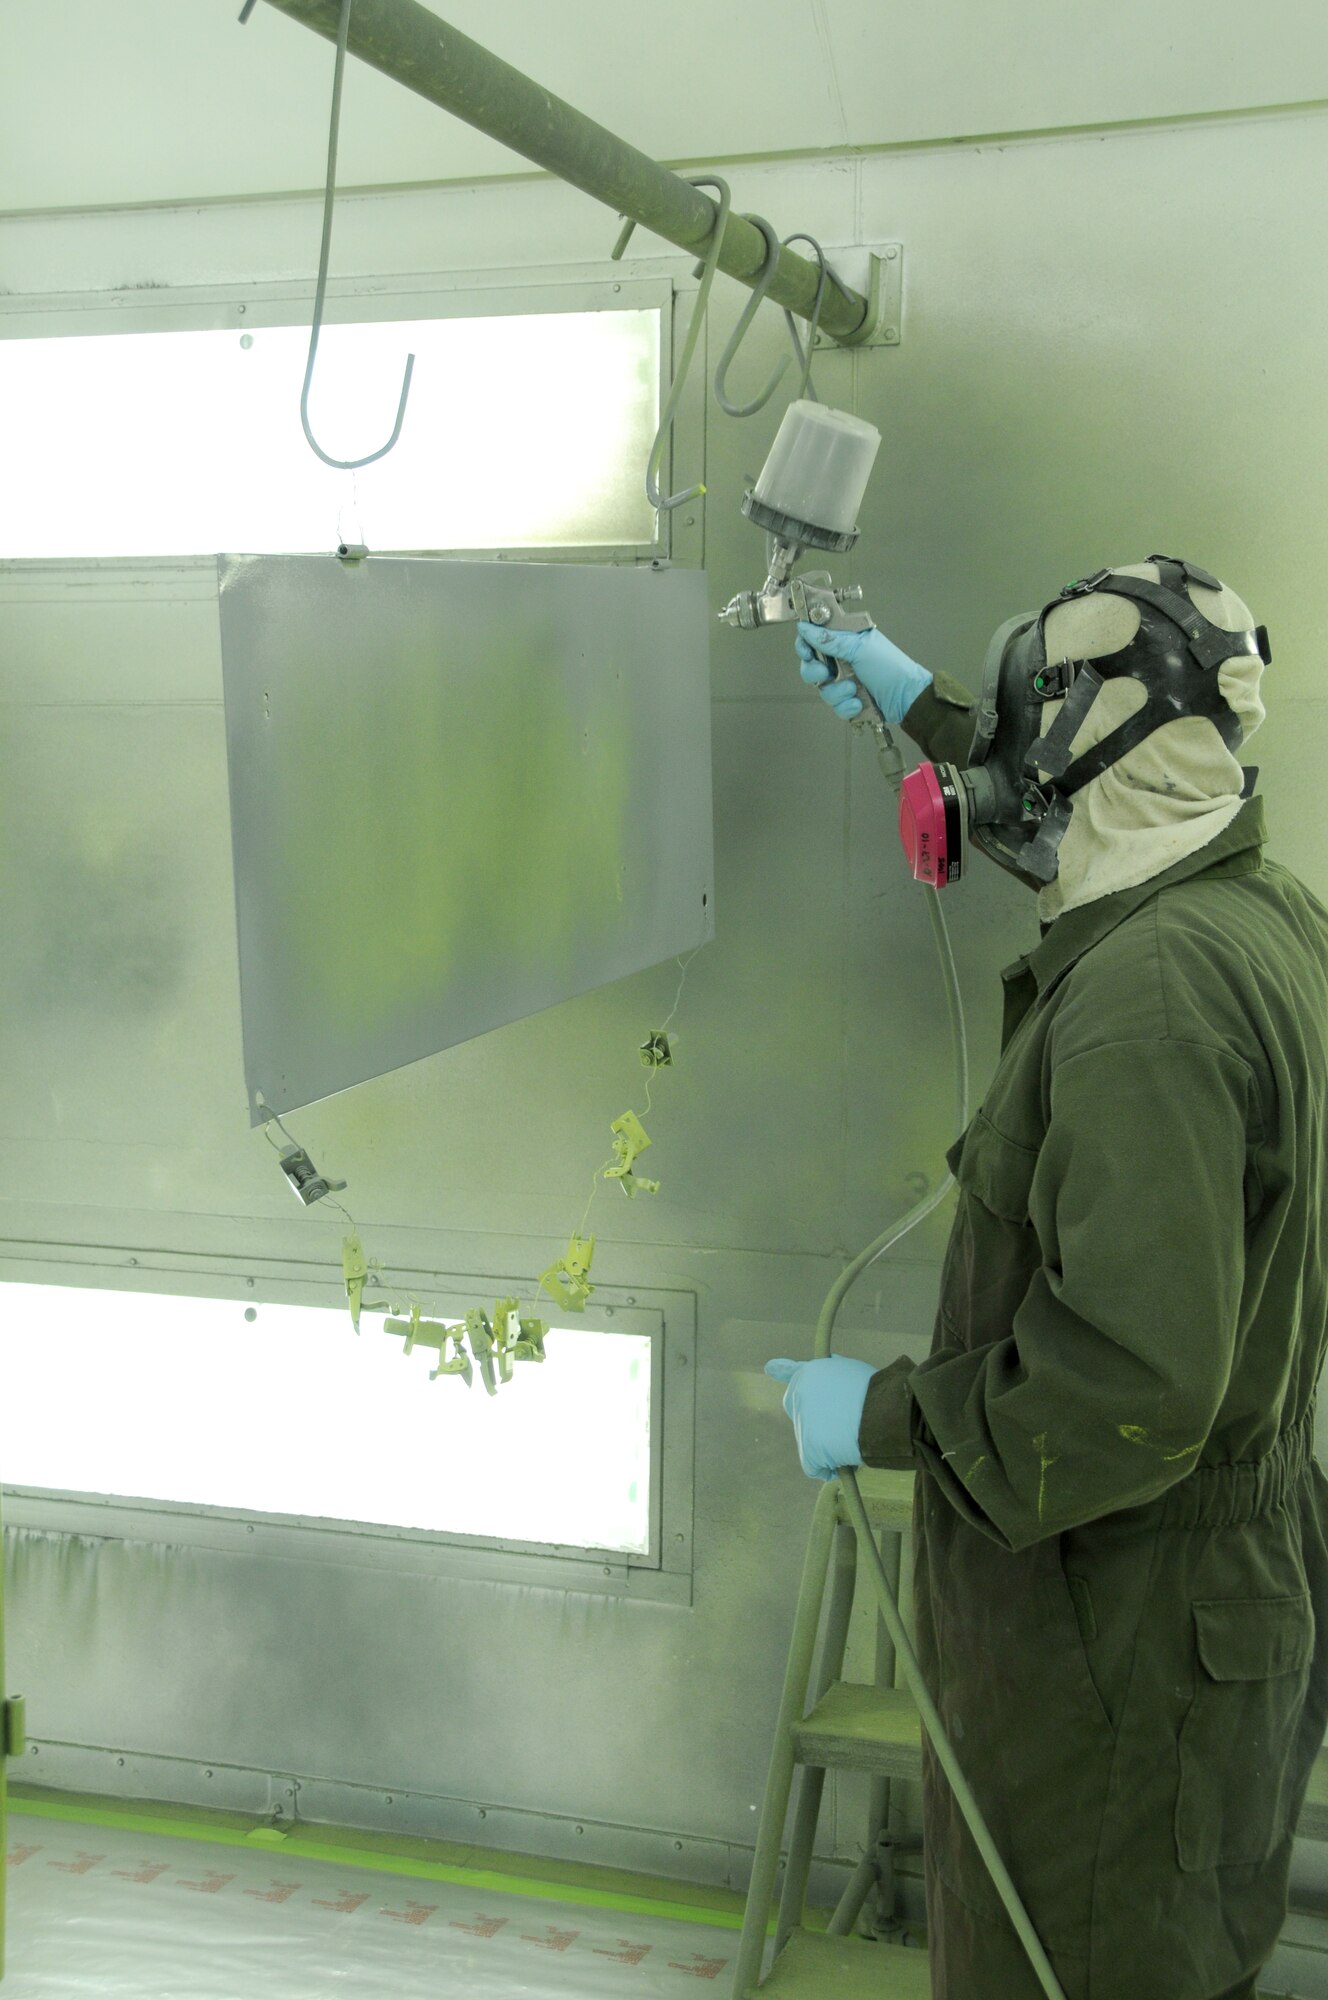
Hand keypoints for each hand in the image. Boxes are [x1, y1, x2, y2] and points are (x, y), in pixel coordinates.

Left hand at [765, 1355, 876, 1480]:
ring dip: (829, 1444)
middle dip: (814, 1421)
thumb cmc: (878, 1393)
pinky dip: (830, 1468)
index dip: (782, 1370)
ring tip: (855, 1437)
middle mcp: (800, 1394)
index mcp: (812, 1373)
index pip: (792, 1371)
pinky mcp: (808, 1449)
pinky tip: (846, 1462)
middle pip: (799, 1412)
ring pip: (812, 1441)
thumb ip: (836, 1376)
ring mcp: (802, 1422)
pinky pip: (815, 1466)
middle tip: (839, 1426)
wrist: (884, 1413)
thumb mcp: (854, 1371)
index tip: (770, 1367)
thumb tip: (832, 1381)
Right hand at [796, 622, 931, 726]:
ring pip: (823, 689)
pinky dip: (846, 706)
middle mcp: (843, 660)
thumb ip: (831, 640)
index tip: (806, 652)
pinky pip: (836, 706)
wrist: (907, 698)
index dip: (805, 645)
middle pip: (812, 666)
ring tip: (854, 690)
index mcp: (846, 641)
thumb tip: (805, 628)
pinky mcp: (850, 700)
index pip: (815, 639)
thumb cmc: (890, 667)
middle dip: (815, 672)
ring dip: (837, 692)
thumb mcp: (860, 648)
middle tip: (826, 674)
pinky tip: (859, 703)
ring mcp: (846, 681)